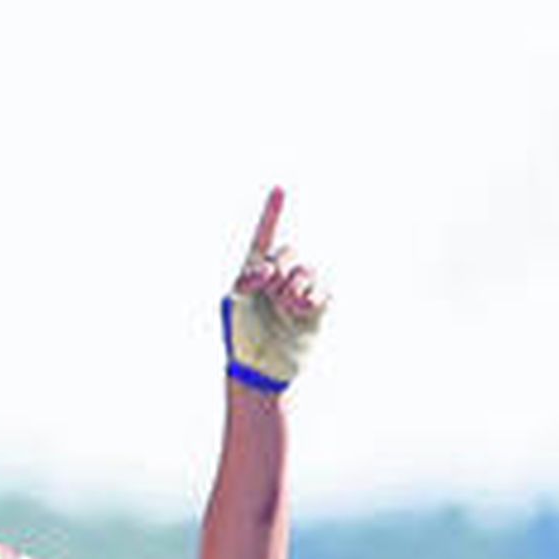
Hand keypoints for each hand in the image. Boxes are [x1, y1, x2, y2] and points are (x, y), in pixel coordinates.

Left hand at [223, 187, 327, 392]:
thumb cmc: (241, 337)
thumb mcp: (234, 303)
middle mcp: (278, 279)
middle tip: (271, 289)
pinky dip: (314, 296)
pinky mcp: (316, 309)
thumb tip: (267, 268)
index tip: (280, 189)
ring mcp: (298, 294)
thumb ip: (246, 278)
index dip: (272, 213)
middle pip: (288, 253)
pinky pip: (323, 291)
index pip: (265, 237)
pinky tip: (303, 308)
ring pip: (307, 271)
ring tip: (287, 305)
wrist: (261, 369)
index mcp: (254, 273)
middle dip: (279, 267)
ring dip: (295, 286)